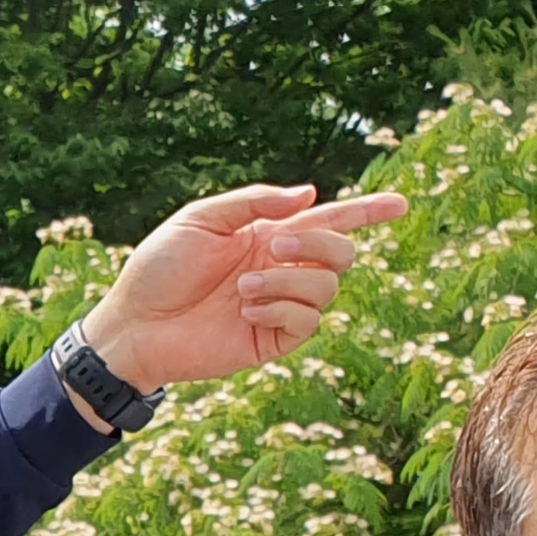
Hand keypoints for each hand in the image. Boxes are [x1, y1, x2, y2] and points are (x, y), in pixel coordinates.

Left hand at [79, 183, 407, 395]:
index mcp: (268, 235)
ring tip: (243, 287)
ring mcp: (279, 305)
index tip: (402, 203)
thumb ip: (254, 203)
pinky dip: (283, 307)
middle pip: (342, 253)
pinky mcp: (272, 340)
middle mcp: (282, 269)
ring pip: (328, 286)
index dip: (368, 212)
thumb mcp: (201, 219)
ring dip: (290, 279)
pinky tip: (247, 308)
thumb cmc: (158, 269)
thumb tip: (311, 195)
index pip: (331, 221)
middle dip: (319, 243)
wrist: (134, 324)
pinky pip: (308, 321)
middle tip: (272, 246)